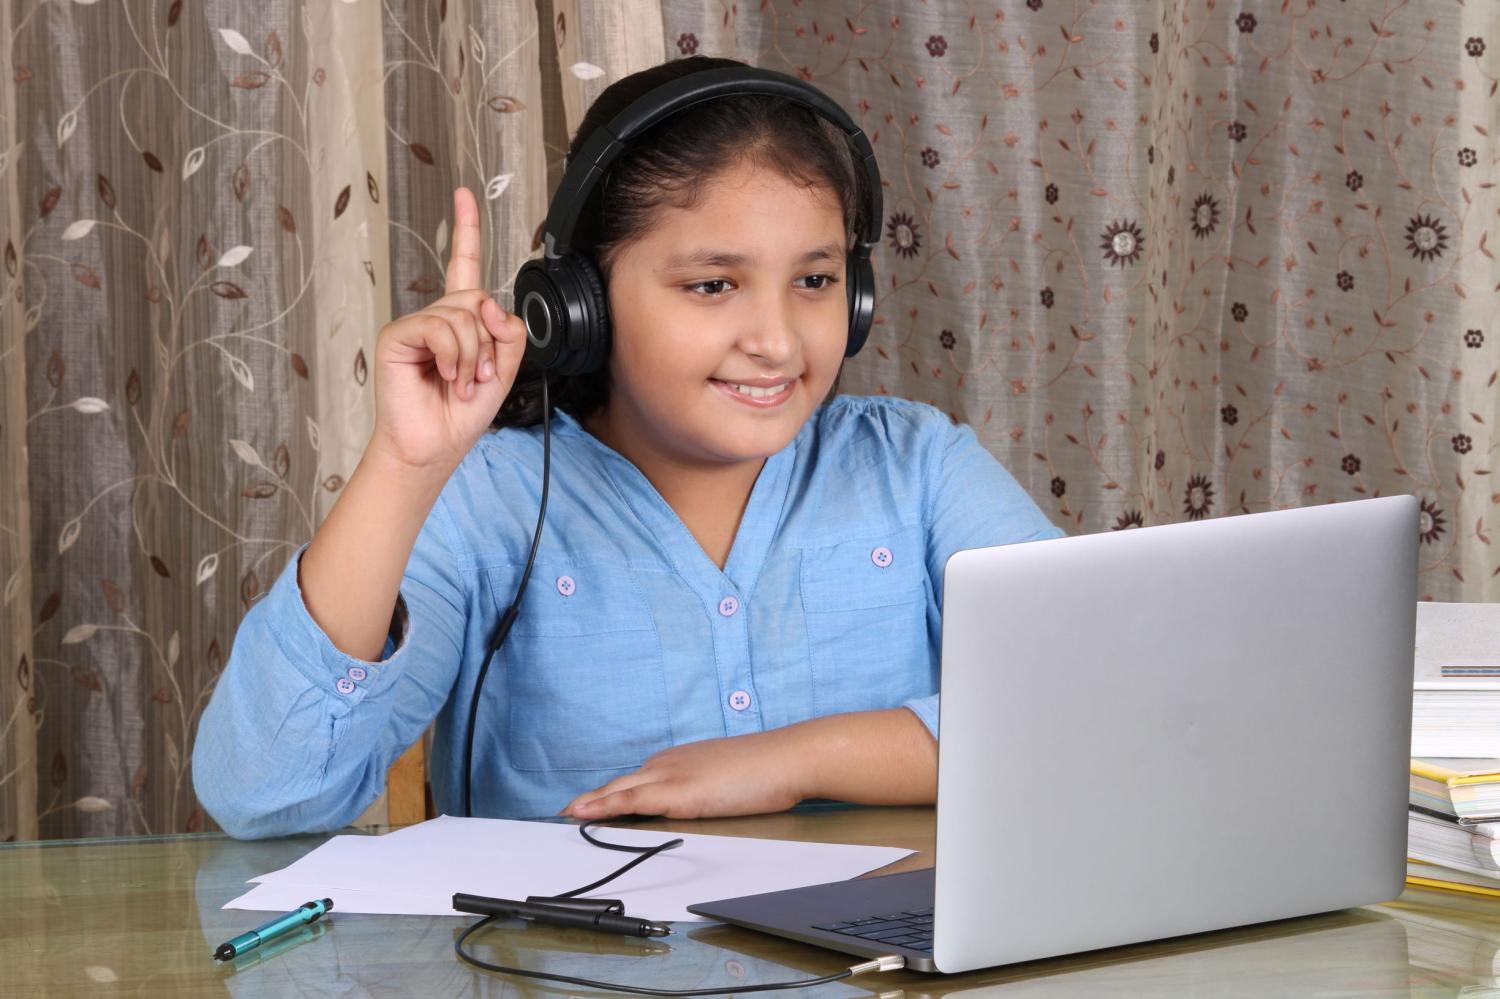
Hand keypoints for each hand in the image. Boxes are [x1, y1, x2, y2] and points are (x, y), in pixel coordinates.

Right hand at [368, 186, 527, 472]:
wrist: (434, 444)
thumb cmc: (461, 412)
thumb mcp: (503, 371)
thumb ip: (508, 334)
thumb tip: (489, 302)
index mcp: (461, 320)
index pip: (464, 266)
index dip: (466, 230)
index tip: (465, 194)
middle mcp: (437, 317)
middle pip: (477, 299)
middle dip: (488, 342)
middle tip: (477, 375)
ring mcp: (416, 324)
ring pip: (462, 315)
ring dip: (472, 356)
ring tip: (460, 382)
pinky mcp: (398, 335)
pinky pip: (438, 328)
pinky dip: (451, 356)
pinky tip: (443, 377)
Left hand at [560, 729, 813, 820]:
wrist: (787, 758)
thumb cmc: (767, 769)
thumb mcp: (729, 774)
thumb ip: (709, 784)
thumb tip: (703, 798)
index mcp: (682, 759)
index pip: (639, 779)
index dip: (613, 792)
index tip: (593, 802)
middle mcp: (670, 762)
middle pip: (622, 782)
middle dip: (593, 799)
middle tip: (567, 810)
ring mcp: (671, 775)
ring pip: (619, 790)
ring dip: (591, 803)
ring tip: (566, 815)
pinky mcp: (678, 792)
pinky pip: (631, 800)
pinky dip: (603, 807)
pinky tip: (585, 814)